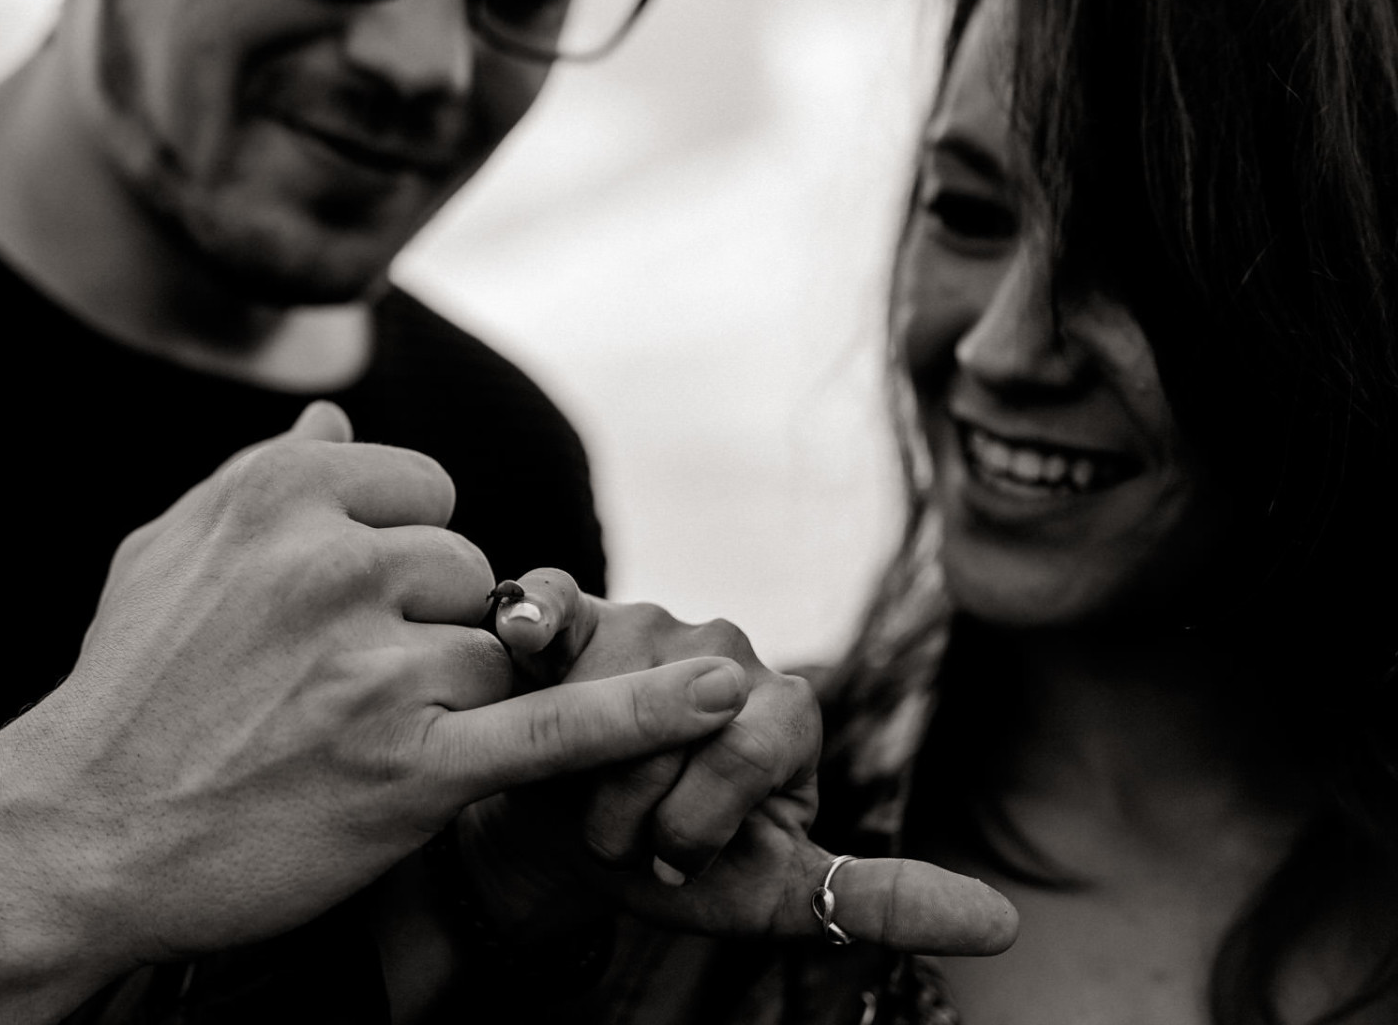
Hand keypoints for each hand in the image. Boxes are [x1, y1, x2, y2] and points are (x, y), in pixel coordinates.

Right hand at [27, 407, 758, 966]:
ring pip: (500, 651)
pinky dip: (644, 714)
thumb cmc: (125, 692)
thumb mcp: (168, 551)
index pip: (423, 492)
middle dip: (432, 629)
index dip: (399, 556)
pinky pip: (554, 727)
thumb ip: (263, 474)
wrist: (76, 836)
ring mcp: (376, 668)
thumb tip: (336, 416)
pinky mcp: (411, 770)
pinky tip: (720, 695)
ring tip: (358, 742)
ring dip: (458, 698)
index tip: (353, 611)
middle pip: (470, 572)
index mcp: (280, 492)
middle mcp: (332, 564)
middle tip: (345, 692)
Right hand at [466, 569, 1016, 955]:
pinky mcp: (573, 611)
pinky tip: (523, 636)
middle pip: (675, 717)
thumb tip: (1005, 927)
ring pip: (602, 686)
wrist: (573, 844)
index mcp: (789, 708)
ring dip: (568, 760)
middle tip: (619, 833)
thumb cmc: (678, 867)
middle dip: (632, 802)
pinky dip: (534, 612)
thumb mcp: (777, 896)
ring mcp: (648, 620)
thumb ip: (881, 900)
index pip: (755, 748)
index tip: (673, 863)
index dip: (701, 819)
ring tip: (574, 790)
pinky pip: (555, 600)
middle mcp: (727, 649)